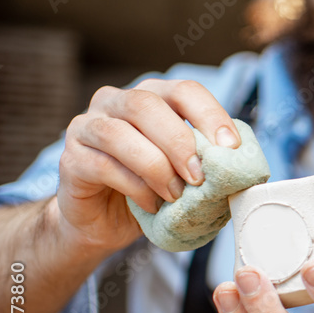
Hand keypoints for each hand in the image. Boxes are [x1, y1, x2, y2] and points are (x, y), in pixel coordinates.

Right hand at [57, 79, 240, 252]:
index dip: (210, 114)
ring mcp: (88, 126)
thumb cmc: (152, 189)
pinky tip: (152, 204)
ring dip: (155, 166)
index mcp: (153, 97)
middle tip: (199, 177)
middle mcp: (116, 102)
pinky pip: (103, 165)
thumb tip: (242, 167)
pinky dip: (135, 187)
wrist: (104, 222)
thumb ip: (207, 160)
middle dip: (179, 141)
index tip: (230, 148)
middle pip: (147, 104)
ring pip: (119, 133)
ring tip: (175, 195)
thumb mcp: (185, 171)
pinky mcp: (71, 158)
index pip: (185, 90)